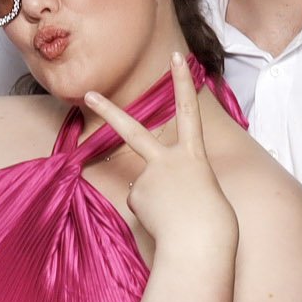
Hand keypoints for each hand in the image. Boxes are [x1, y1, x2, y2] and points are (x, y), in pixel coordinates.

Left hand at [82, 54, 238, 260]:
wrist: (200, 243)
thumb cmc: (213, 224)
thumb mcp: (203, 191)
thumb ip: (175, 180)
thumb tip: (142, 188)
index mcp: (194, 155)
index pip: (189, 110)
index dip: (183, 82)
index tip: (177, 58)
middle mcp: (168, 159)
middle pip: (132, 130)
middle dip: (108, 110)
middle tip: (87, 94)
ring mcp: (148, 176)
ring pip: (143, 186)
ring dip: (155, 201)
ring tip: (174, 217)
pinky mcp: (135, 196)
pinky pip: (140, 203)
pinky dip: (150, 213)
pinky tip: (162, 222)